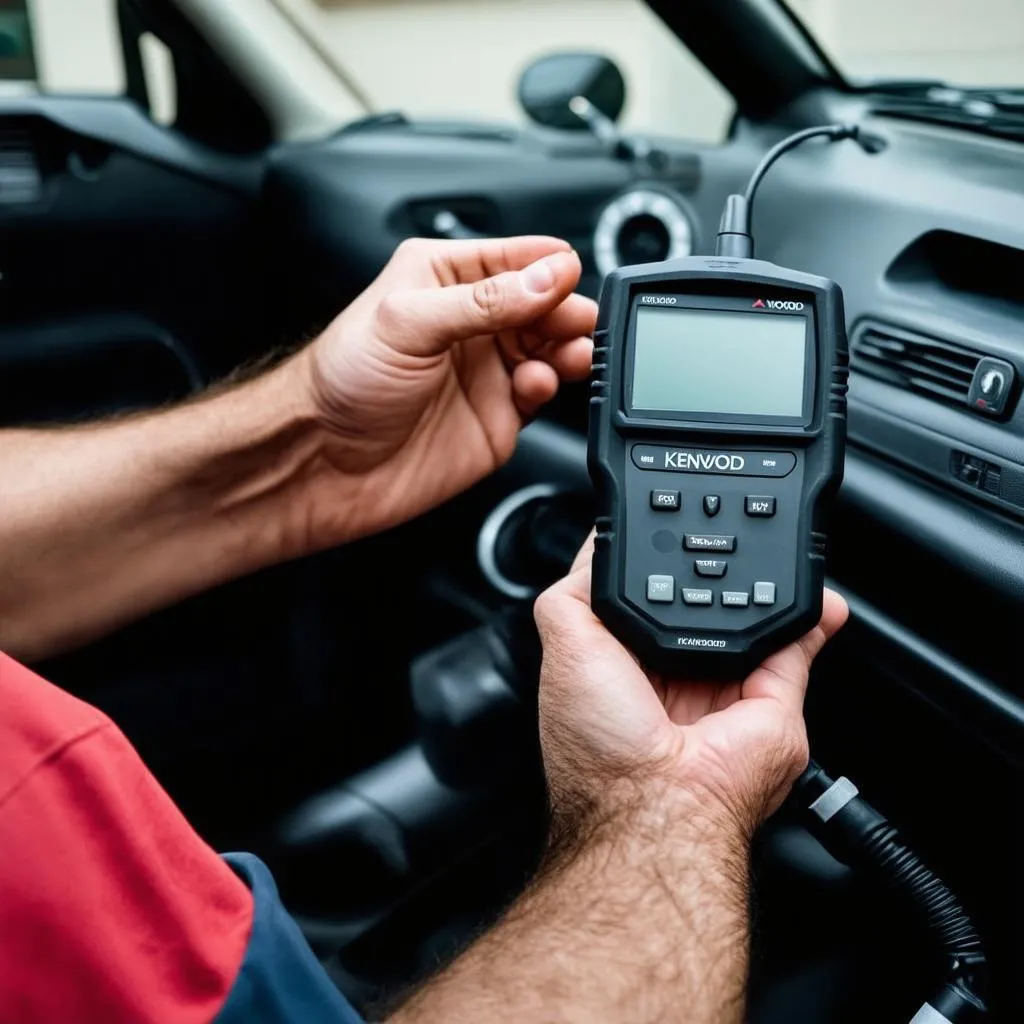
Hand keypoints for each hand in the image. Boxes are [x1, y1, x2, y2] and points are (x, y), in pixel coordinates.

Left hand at [298, 236, 594, 539]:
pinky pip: (543, 393)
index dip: (549, 266)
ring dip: (569, 347)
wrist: (321, 462)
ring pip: (552, 348)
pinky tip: (535, 384)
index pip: (517, 257)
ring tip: (569, 353)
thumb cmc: (340, 382)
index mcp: (444, 278)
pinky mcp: (499, 416)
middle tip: (576, 322)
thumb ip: (484, 301)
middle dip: (568, 309)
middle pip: (546, 303)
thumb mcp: (407, 323)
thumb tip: (547, 277)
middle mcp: (472, 321)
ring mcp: (487, 370)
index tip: (568, 279)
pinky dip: (550, 385)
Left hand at [533, 536, 848, 843]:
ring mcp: (724, 688)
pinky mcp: (772, 701)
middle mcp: (673, 676)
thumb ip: (575, 593)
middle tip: (718, 538)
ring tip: (766, 552)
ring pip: (754, 621)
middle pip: (701, 606)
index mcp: (621, 664)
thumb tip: (598, 550)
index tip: (666, 532)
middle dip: (712, 572)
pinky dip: (809, 616)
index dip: (655, 566)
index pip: (643, 600)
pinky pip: (797, 647)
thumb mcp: (564, 646)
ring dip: (766, 586)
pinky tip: (810, 592)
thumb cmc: (599, 746)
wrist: (654, 805)